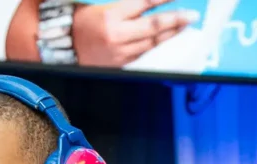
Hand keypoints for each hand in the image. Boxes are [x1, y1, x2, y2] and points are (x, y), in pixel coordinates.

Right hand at [72, 0, 199, 66]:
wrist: (65, 45)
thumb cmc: (84, 21)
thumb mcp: (106, 7)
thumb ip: (131, 6)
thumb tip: (151, 4)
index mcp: (112, 15)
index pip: (145, 3)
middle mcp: (117, 35)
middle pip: (153, 26)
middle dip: (175, 20)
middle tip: (191, 16)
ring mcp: (119, 52)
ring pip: (151, 43)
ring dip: (170, 35)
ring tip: (184, 27)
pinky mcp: (119, 65)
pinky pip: (143, 55)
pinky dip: (157, 46)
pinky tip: (166, 41)